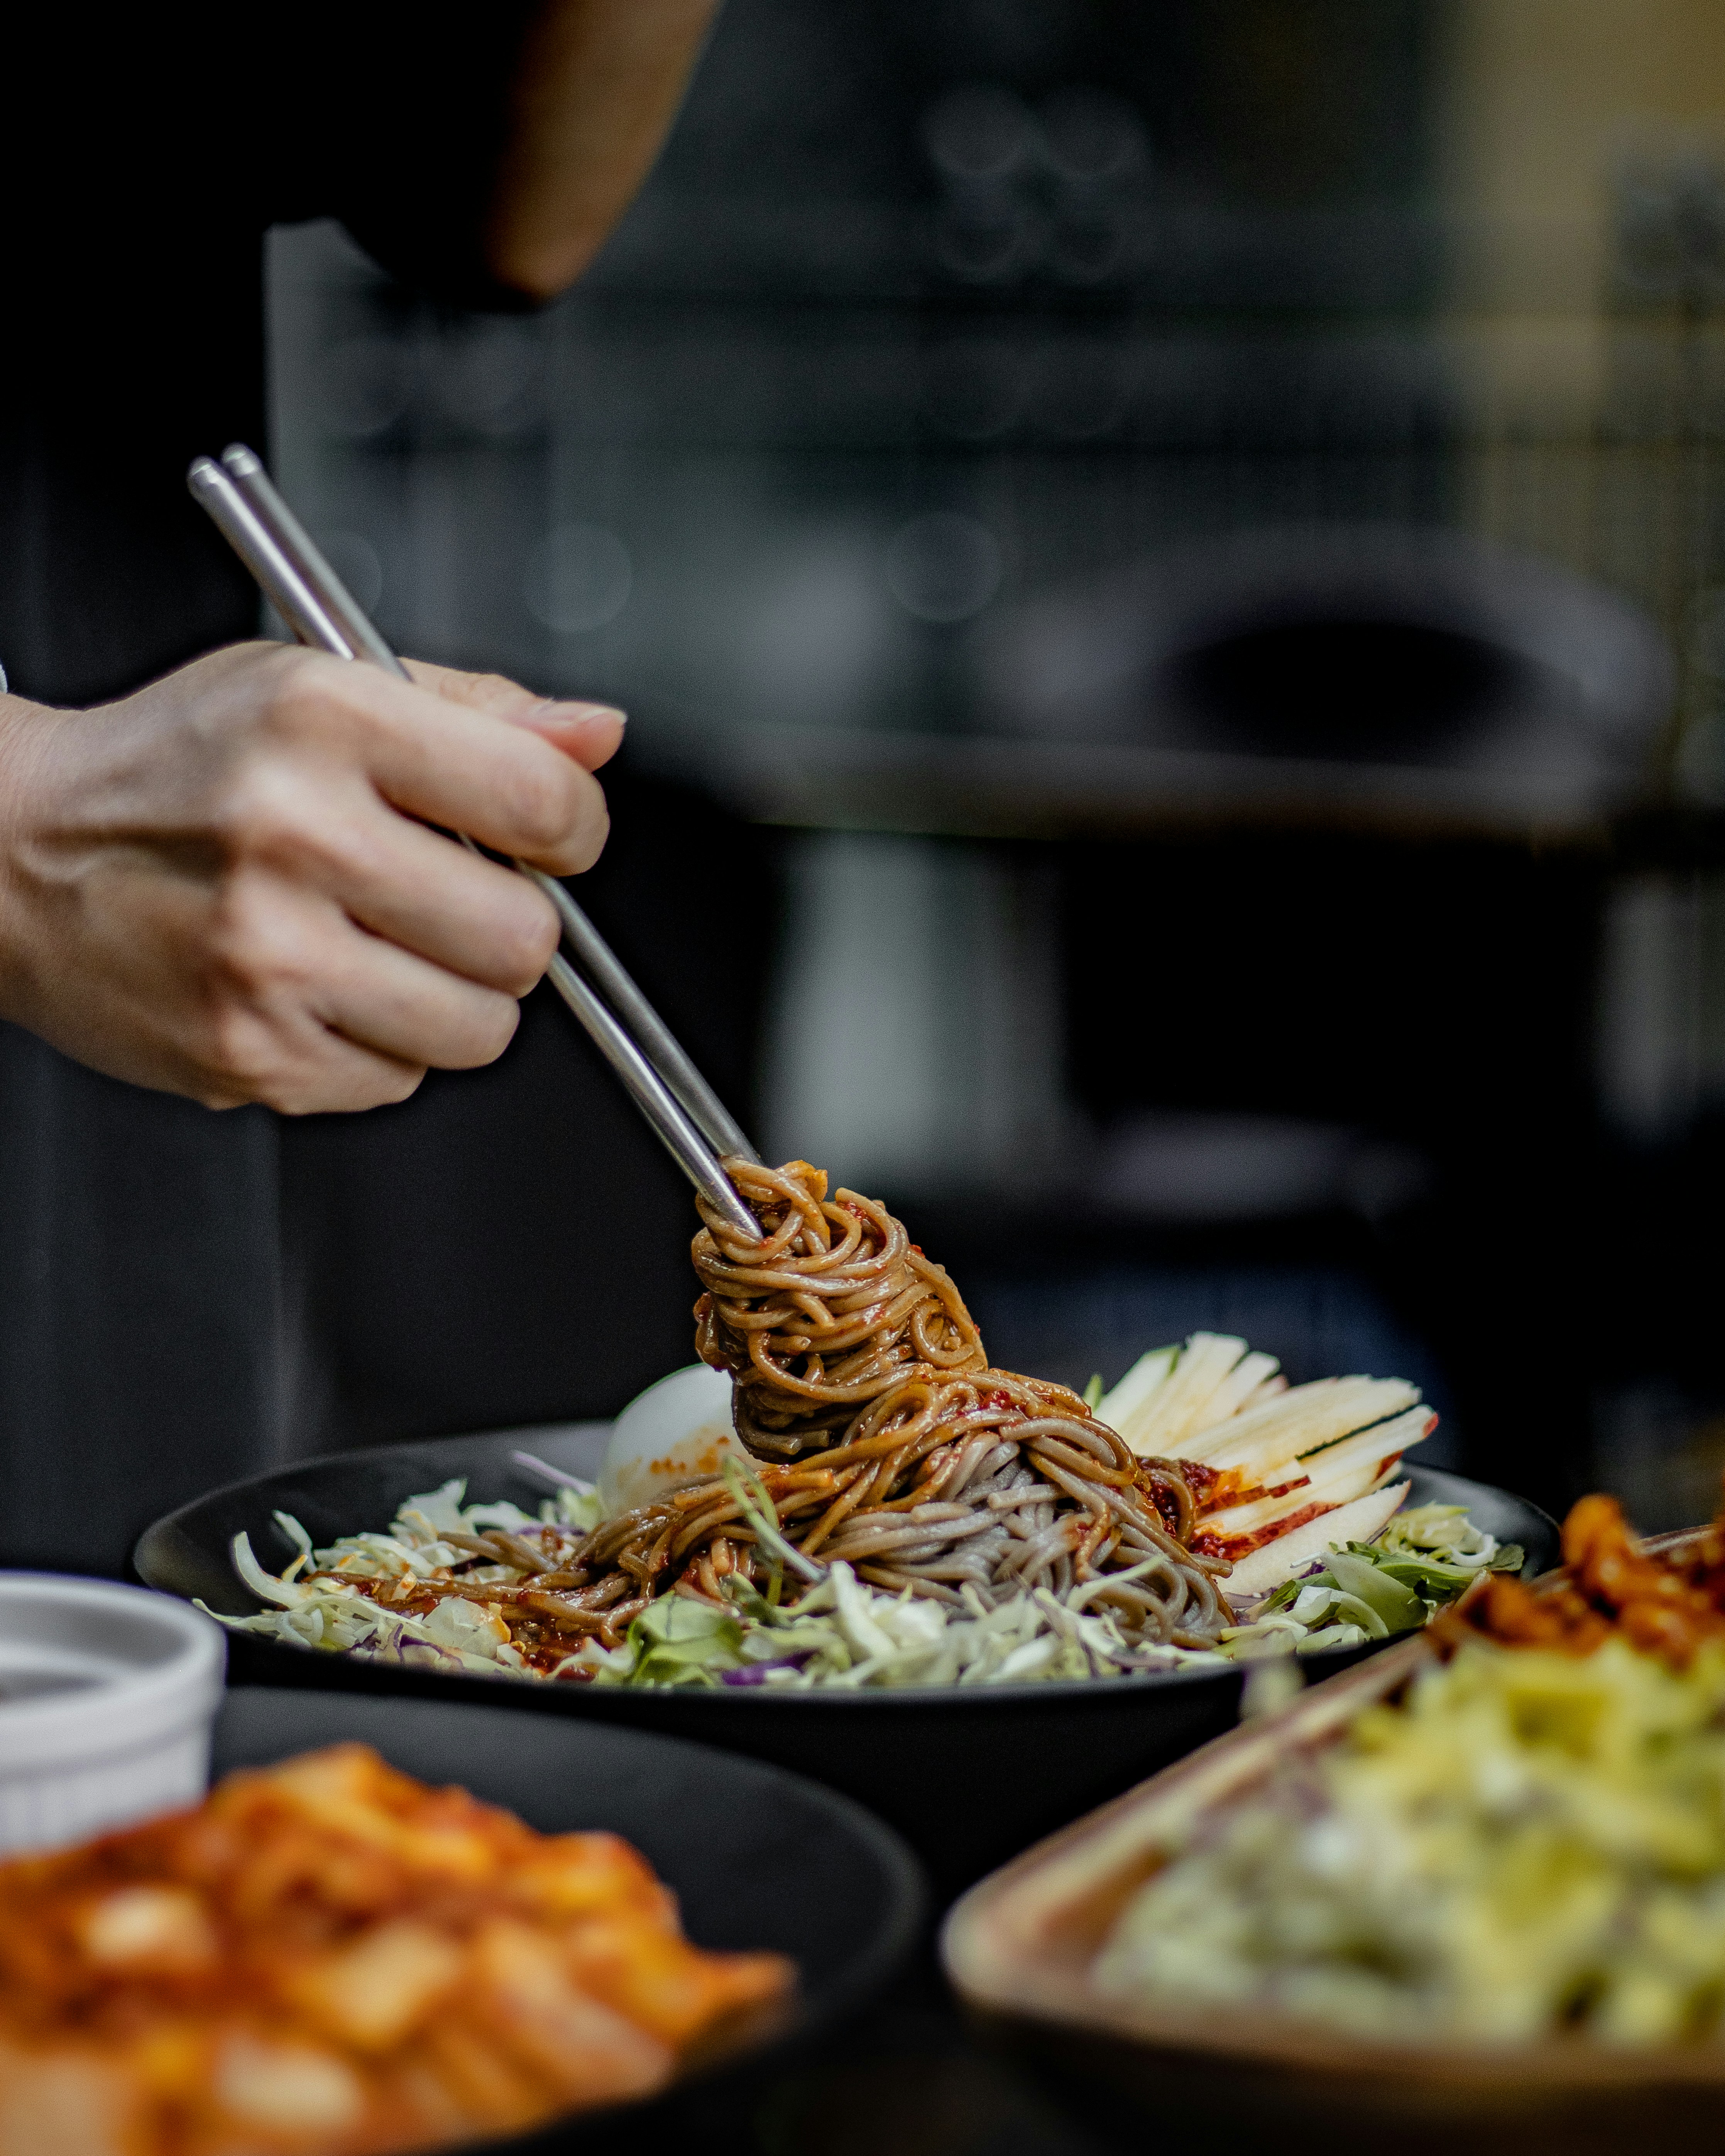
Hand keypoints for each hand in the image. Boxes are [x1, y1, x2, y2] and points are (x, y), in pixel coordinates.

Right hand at [0, 643, 623, 1112]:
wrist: (17, 853)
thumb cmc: (175, 767)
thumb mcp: (321, 687)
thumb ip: (477, 711)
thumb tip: (594, 735)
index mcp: (325, 722)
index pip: (543, 801)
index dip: (572, 829)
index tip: (549, 835)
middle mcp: (295, 835)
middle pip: (526, 937)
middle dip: (510, 925)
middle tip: (447, 897)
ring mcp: (270, 957)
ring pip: (481, 1027)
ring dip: (457, 996)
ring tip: (383, 943)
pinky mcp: (252, 1053)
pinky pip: (400, 1080)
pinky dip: (384, 1044)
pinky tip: (323, 986)